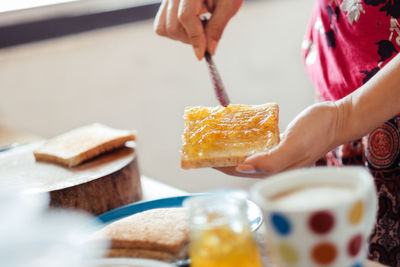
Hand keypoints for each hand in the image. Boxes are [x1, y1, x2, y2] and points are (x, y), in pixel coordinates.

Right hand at [154, 0, 242, 59]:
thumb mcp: (229, 4)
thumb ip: (217, 27)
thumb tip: (209, 50)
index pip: (185, 17)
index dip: (195, 38)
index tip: (202, 54)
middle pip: (172, 26)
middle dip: (190, 38)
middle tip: (206, 35)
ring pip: (163, 27)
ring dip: (182, 36)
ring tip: (199, 28)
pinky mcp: (167, 2)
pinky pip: (162, 23)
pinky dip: (176, 30)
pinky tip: (192, 24)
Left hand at [216, 102, 342, 177]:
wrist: (338, 118)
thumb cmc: (318, 132)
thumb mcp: (294, 146)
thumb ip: (270, 160)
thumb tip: (242, 167)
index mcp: (276, 171)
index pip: (242, 170)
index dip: (222, 165)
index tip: (205, 158)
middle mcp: (275, 166)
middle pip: (243, 164)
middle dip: (224, 158)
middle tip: (207, 147)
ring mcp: (279, 155)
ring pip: (250, 154)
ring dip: (234, 148)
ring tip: (218, 139)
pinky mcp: (282, 144)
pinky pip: (260, 144)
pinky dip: (248, 140)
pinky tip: (240, 132)